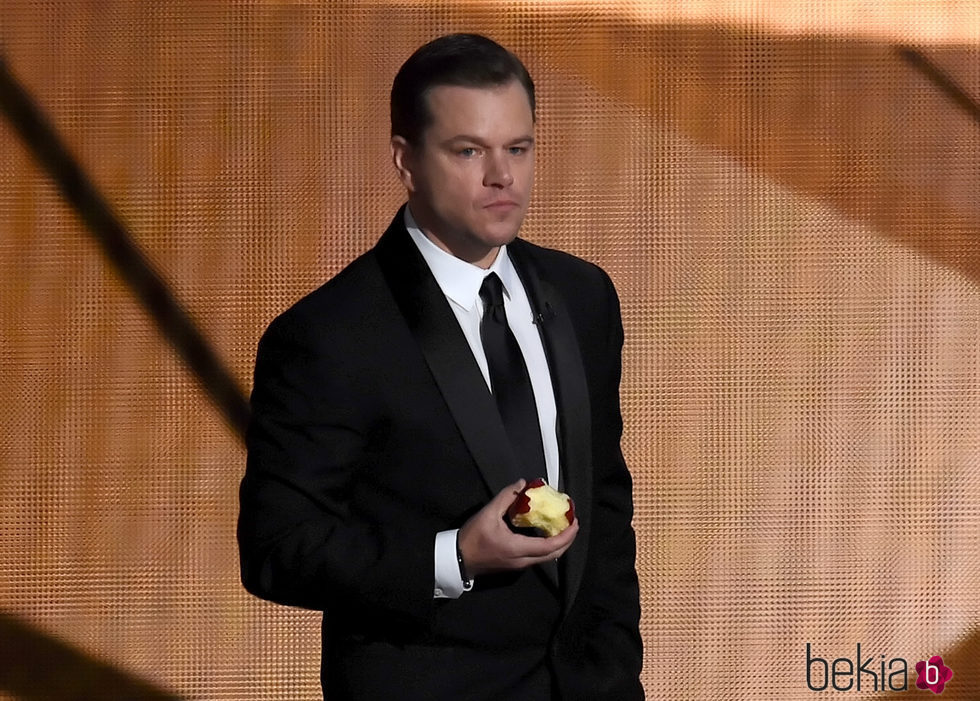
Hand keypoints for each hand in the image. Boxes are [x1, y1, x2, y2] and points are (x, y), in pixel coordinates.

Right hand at [457, 479, 578, 578]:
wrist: (458, 558)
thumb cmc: (473, 537)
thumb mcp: (488, 513)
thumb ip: (506, 497)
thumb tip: (521, 484)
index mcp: (518, 549)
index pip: (550, 546)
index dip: (565, 535)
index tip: (574, 521)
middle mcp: (523, 561)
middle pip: (553, 554)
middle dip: (567, 540)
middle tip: (573, 523)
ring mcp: (520, 565)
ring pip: (546, 557)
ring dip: (558, 543)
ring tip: (563, 527)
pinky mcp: (515, 564)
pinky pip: (538, 557)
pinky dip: (548, 546)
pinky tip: (547, 533)